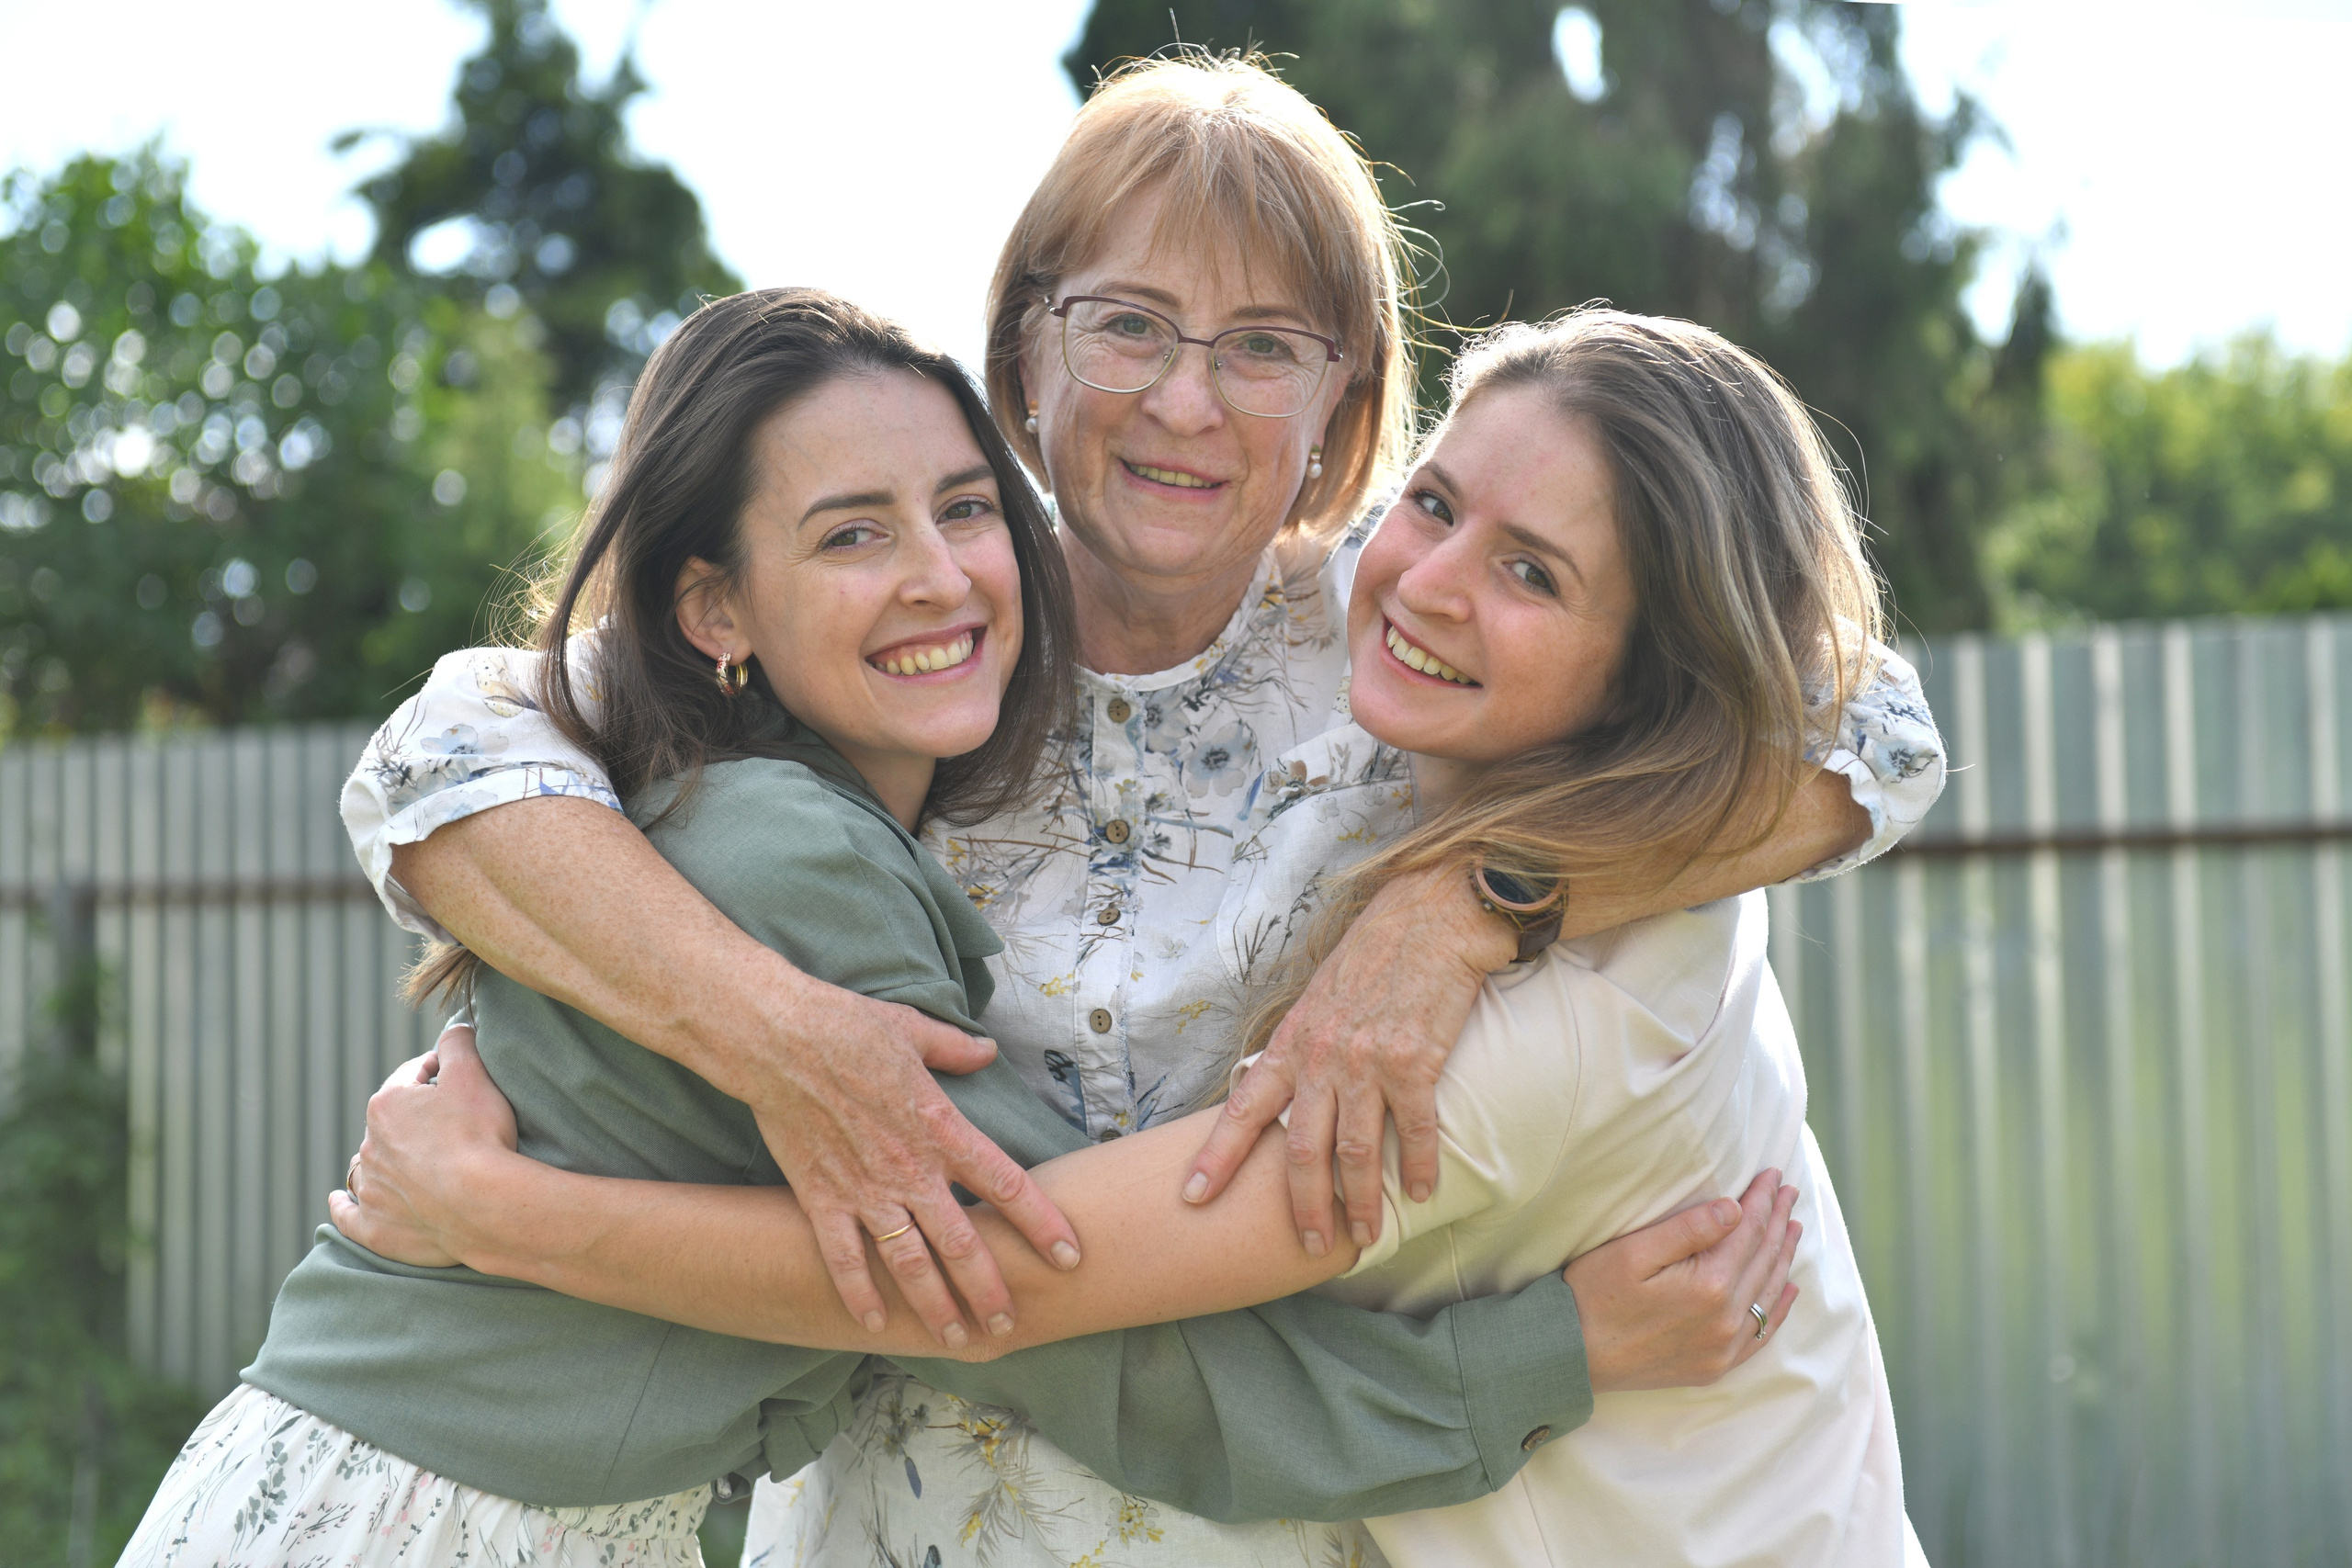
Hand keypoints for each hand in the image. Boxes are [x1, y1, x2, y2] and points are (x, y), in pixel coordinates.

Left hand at [329, 1023, 516, 1267]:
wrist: (482, 1203)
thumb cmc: (479, 1136)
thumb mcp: (474, 1073)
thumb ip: (458, 1042)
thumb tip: (453, 1028)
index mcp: (387, 1104)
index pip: (411, 1076)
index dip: (440, 1072)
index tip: (461, 1079)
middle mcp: (370, 1145)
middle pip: (391, 1122)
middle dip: (415, 1119)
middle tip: (453, 1124)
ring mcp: (371, 1189)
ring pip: (366, 1165)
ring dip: (379, 1159)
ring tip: (403, 1162)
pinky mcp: (376, 1227)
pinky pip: (349, 1215)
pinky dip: (342, 1207)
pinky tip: (337, 1200)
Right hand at [744, 984, 1081, 1350]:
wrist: (778, 1041)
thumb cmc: (848, 1028)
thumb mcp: (915, 1031)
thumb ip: (956, 1050)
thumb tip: (987, 1051)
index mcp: (943, 1129)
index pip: (1008, 1186)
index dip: (1043, 1225)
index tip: (1069, 1257)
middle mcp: (912, 1170)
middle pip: (964, 1243)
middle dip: (990, 1289)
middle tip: (1011, 1325)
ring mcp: (866, 1190)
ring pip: (910, 1264)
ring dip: (935, 1306)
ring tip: (957, 1340)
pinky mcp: (821, 1198)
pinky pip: (844, 1258)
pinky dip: (858, 1294)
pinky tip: (874, 1324)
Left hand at [1184, 862, 1512, 1254]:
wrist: (1429, 916)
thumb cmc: (1374, 956)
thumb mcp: (1318, 998)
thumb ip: (1301, 1048)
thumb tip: (1279, 1091)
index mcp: (1291, 1042)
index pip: (1242, 1110)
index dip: (1215, 1158)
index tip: (1191, 1197)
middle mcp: (1322, 1056)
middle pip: (1300, 1150)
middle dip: (1301, 1206)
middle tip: (1306, 1244)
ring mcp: (1368, 1061)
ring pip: (1356, 1153)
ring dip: (1360, 1203)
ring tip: (1363, 1236)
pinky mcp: (1415, 1061)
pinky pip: (1414, 1131)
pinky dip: (1417, 1168)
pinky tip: (1422, 1193)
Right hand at [1564, 1168, 1802, 1391]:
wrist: (1571, 1355)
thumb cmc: (1593, 1295)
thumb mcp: (1632, 1252)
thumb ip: (1688, 1230)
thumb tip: (1735, 1209)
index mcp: (1708, 1285)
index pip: (1746, 1231)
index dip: (1761, 1200)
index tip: (1773, 1175)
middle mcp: (1726, 1319)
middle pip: (1763, 1259)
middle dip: (1777, 1221)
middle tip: (1789, 1192)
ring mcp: (1724, 1347)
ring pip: (1767, 1293)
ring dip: (1783, 1257)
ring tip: (1793, 1227)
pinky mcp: (1715, 1365)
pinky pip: (1760, 1334)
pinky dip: (1777, 1307)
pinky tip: (1788, 1288)